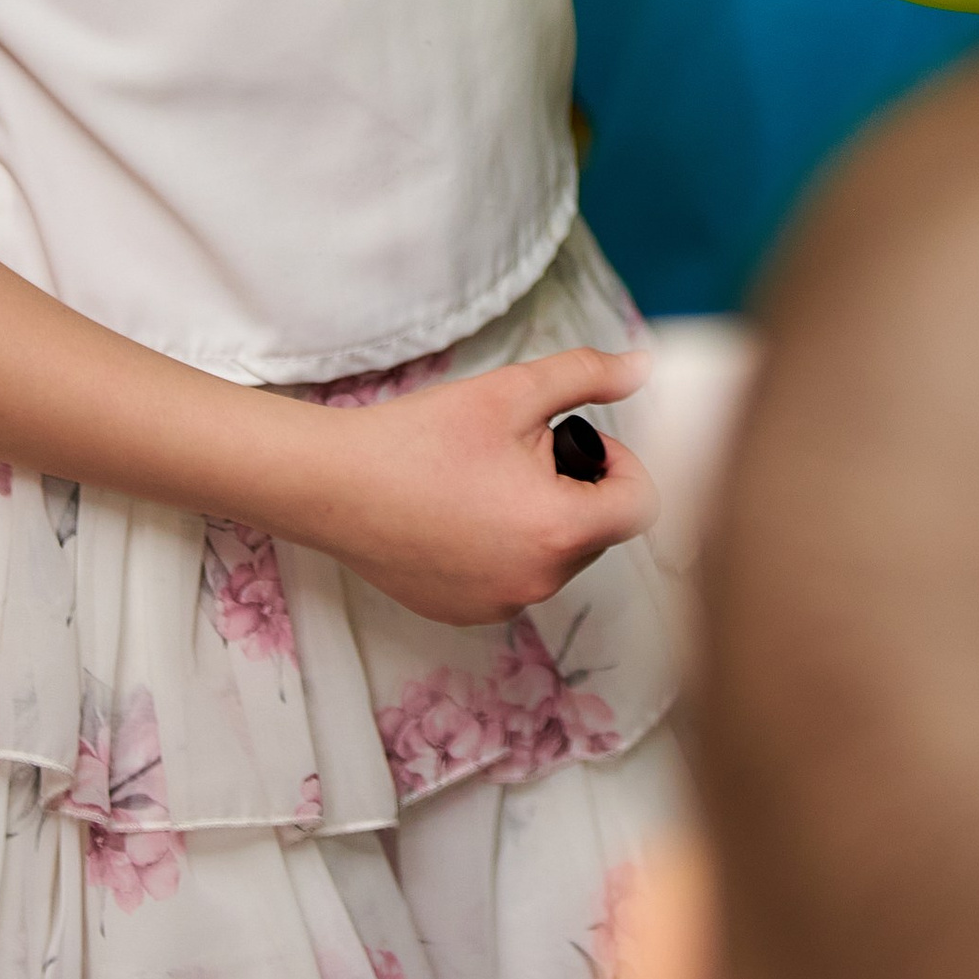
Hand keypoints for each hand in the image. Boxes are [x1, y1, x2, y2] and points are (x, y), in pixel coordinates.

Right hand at [296, 344, 658, 624]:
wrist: (334, 486)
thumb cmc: (420, 438)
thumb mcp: (512, 392)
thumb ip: (588, 375)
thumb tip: (644, 364)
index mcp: (559, 530)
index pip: (640, 506)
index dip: (621, 464)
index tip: (572, 441)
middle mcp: (538, 582)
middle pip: (599, 532)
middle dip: (577, 488)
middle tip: (519, 453)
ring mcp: (500, 605)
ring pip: (556, 556)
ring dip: (542, 519)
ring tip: (487, 481)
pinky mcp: (467, 613)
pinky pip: (514, 578)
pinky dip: (505, 547)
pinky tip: (460, 513)